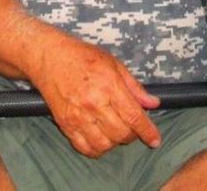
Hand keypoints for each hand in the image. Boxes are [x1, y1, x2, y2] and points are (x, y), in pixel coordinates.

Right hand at [28, 32, 160, 157]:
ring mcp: (78, 117)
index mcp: (109, 86)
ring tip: (115, 130)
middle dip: (132, 134)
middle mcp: (94, 104)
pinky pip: (85, 148)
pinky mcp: (66, 125)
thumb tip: (152, 103)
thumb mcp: (114, 64)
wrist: (50, 58)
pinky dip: (96, 149)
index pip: (134, 116)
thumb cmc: (82, 57)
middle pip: (121, 133)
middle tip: (132, 126)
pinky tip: (100, 138)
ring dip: (115, 142)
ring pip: (105, 145)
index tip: (155, 140)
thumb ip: (134, 87)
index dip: (147, 131)